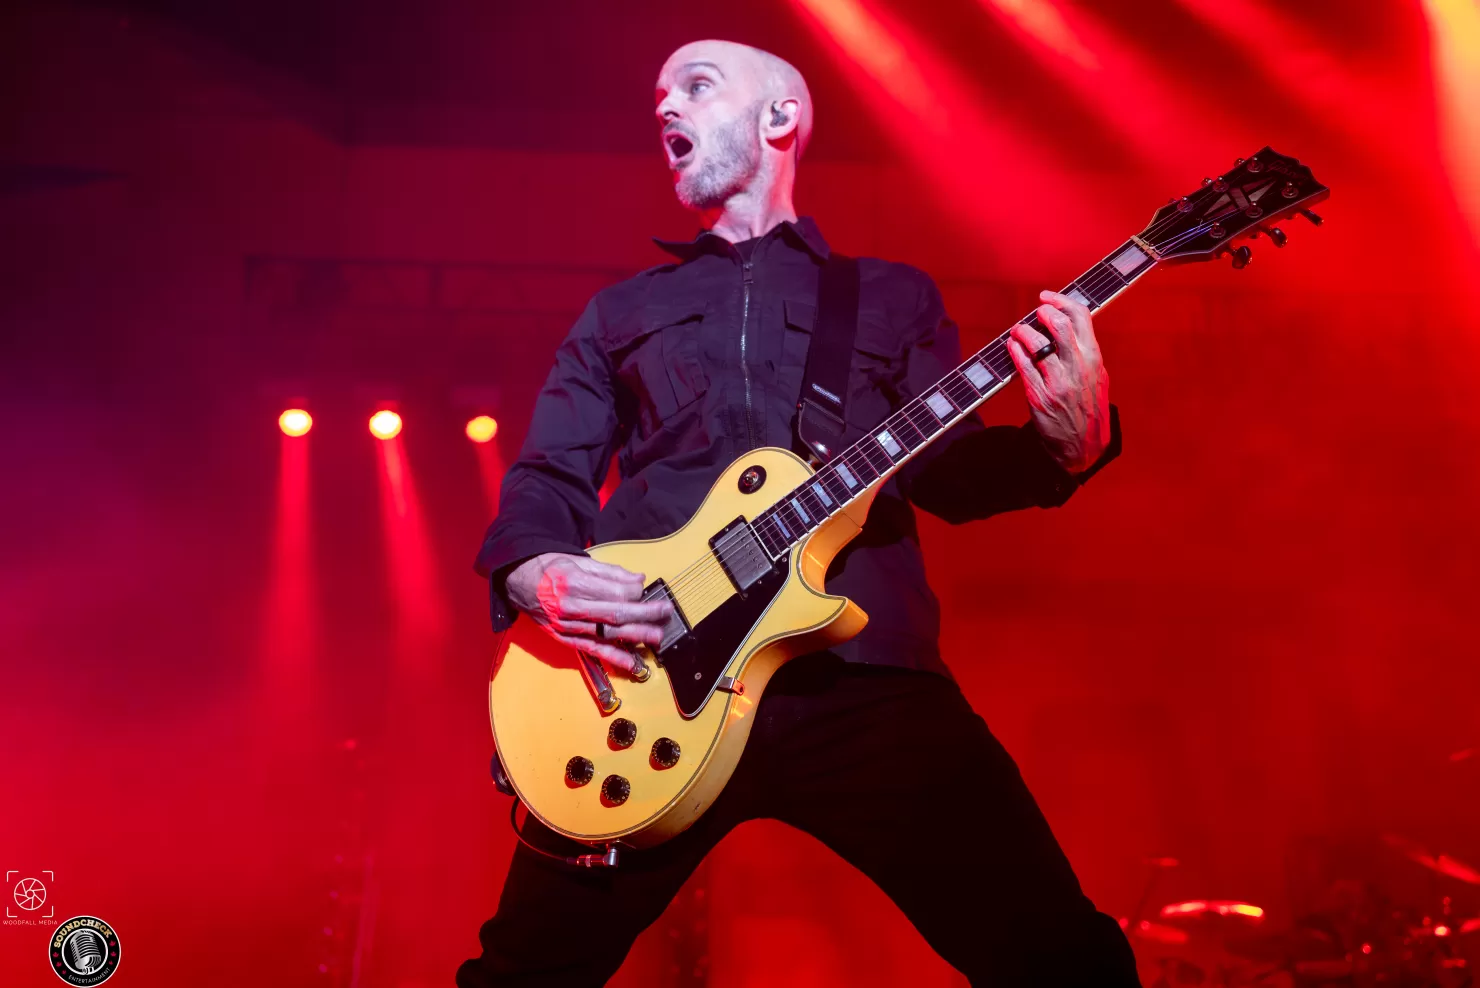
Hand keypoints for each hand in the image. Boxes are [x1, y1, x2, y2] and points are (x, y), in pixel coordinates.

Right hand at [504, 552, 672, 675]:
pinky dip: (614, 657)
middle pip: (616, 614)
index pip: (614, 593)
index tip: (646, 589)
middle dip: (645, 615)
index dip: (635, 593)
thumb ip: (610, 572)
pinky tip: (633, 663)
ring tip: (657, 637)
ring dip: (636, 637)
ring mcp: (568, 627)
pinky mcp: (566, 639)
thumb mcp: (578, 560)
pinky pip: (594, 650)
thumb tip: (638, 579)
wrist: (518, 581)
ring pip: (608, 634)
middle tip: (665, 613)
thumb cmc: (549, 568)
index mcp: (573, 583)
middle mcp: (571, 608)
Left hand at [1005, 290, 1111, 474]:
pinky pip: (1023, 366)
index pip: (1081, 317)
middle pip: (1059, 325)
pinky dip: (1015, 351)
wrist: (1082, 448)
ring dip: (1023, 331)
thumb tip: (1067, 322)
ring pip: (1037, 343)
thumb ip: (1084, 351)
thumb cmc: (1088, 409)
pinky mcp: (1040, 397)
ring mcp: (1058, 383)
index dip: (1061, 300)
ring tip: (1018, 331)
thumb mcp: (1097, 378)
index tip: (1046, 297)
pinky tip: (1012, 346)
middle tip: (1034, 312)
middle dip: (1042, 312)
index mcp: (1094, 360)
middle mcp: (1078, 368)